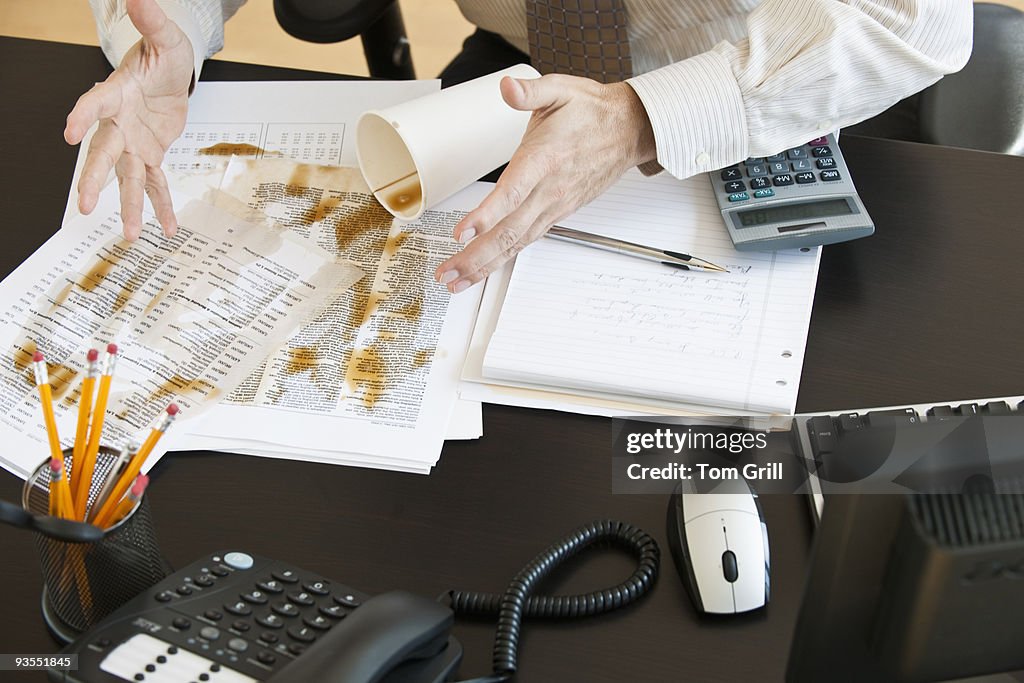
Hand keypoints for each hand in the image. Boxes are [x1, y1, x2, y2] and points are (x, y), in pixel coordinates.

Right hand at [64, 0, 193, 239]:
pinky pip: (155, 184)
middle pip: (102, 153)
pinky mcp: (150, 154)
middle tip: (81, 204)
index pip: (94, 104)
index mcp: (115, 93)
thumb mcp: (165, 39)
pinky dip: (162, 206)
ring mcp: (133, 142)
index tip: (68, 132)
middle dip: (92, 178)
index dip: (81, 115)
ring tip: (126, 235)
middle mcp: (118, 123)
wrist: (170, 74)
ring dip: (127, 206)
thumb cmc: (162, 57)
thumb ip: (153, 22)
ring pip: (127, 177)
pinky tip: (167, 230)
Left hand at [434, 74, 655, 292]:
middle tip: (446, 272)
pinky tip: (486, 269)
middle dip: (475, 255)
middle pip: (508, 230)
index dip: (486, 215)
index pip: (512, 193)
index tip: (462, 231)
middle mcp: (548, 190)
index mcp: (544, 159)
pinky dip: (504, 258)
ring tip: (457, 280)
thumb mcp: (560, 90)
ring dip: (485, 265)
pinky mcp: (557, 213)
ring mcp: (554, 206)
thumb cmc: (593, 112)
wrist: (628, 130)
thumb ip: (530, 91)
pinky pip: (527, 241)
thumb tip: (507, 87)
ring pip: (516, 243)